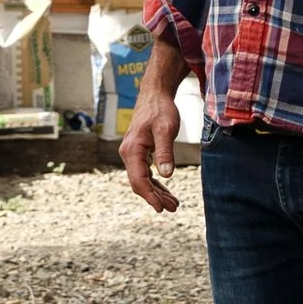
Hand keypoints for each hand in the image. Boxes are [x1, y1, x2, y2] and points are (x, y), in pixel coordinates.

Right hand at [119, 78, 184, 215]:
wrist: (155, 95)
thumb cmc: (160, 110)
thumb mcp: (166, 130)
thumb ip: (165, 152)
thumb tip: (166, 175)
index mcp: (132, 150)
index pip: (138, 180)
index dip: (150, 196)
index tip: (161, 208)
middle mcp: (129, 154)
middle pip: (139, 183)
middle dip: (155, 197)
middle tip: (173, 208)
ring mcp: (133, 153)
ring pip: (142, 179)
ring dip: (156, 192)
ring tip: (173, 203)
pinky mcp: (140, 152)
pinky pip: (145, 172)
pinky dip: (155, 183)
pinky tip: (166, 190)